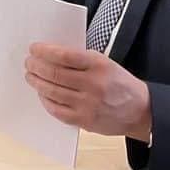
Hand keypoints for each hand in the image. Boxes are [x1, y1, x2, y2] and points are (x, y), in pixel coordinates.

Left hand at [24, 43, 151, 140]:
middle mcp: (92, 84)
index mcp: (98, 65)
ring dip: (37, 82)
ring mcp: (88, 104)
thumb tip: (51, 55)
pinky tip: (42, 94)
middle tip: (28, 62)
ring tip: (31, 76)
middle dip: (36, 66)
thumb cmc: (119, 82)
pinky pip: (58, 111)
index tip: (34, 48)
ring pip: (53, 92)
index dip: (45, 51)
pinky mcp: (85, 121)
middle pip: (55, 74)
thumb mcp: (105, 62)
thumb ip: (81, 59)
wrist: (140, 110)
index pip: (64, 56)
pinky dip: (46, 101)